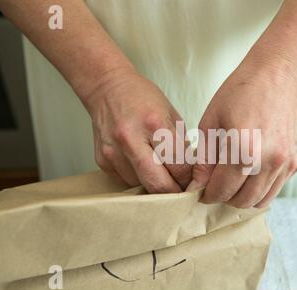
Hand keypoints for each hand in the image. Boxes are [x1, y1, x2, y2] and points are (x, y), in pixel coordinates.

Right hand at [83, 67, 191, 192]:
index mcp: (155, 124)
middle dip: (174, 193)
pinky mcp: (102, 161)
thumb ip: (181, 146)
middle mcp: (131, 140)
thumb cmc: (143, 99)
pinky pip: (127, 182)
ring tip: (161, 173)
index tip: (194, 184)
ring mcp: (113, 153)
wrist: (106, 88)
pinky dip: (139, 179)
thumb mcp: (171, 115)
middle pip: (159, 185)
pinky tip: (142, 165)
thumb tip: (191, 175)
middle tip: (182, 192)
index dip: (190, 180)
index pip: (179, 166)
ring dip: (155, 186)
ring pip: (142, 187)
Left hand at [189, 61, 296, 207]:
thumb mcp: (211, 121)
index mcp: (244, 149)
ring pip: (262, 199)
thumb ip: (204, 159)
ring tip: (234, 179)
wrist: (277, 75)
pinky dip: (262, 185)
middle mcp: (271, 160)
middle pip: (243, 201)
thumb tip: (198, 186)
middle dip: (225, 198)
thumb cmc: (240, 93)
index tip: (202, 191)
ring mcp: (288, 162)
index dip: (208, 194)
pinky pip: (277, 186)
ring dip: (244, 196)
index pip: (222, 190)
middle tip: (217, 185)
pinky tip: (253, 168)